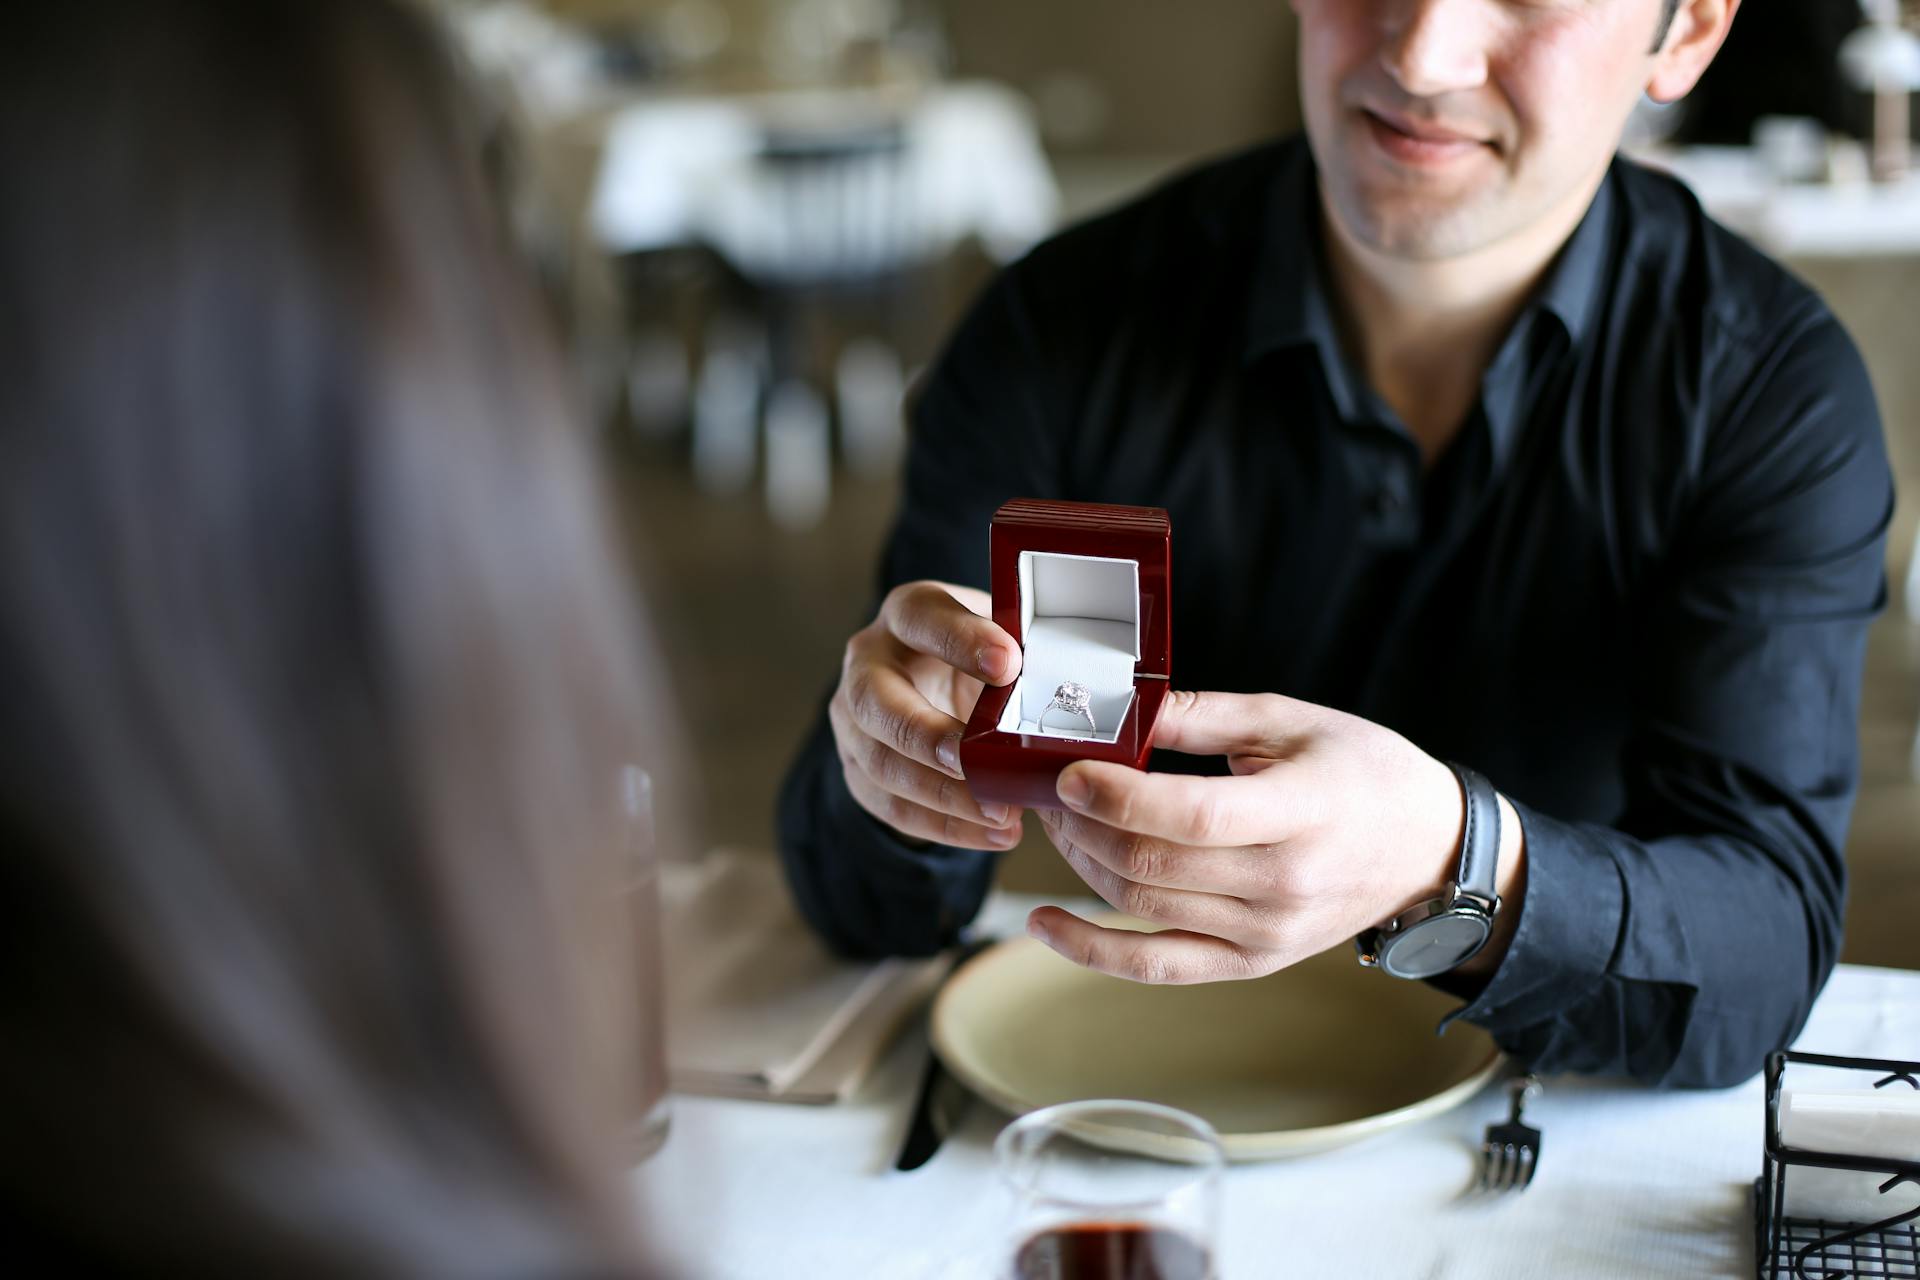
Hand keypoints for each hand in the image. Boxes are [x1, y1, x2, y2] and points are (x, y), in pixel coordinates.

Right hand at [830, 581, 1026, 848]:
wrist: (943, 685)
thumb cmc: (981, 658)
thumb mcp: (1000, 639)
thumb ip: (1021, 654)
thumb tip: (1065, 686)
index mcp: (905, 614)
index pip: (921, 618)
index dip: (959, 640)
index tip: (1008, 665)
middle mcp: (867, 663)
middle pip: (876, 701)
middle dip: (925, 734)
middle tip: (971, 760)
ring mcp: (854, 721)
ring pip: (881, 763)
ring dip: (942, 795)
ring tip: (1000, 811)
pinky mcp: (858, 769)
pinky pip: (892, 806)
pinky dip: (944, 826)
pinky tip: (992, 834)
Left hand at [1029, 690, 1525, 984]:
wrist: (1428, 850)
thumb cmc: (1361, 773)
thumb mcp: (1290, 720)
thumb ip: (1200, 715)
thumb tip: (1117, 706)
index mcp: (1300, 812)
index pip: (1191, 816)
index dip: (1118, 797)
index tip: (1069, 772)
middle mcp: (1281, 884)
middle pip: (1152, 865)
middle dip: (1083, 826)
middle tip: (1050, 789)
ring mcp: (1265, 934)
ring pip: (1142, 907)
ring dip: (1081, 866)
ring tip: (1059, 825)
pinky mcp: (1249, 963)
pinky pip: (1156, 967)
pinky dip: (1092, 951)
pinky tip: (1047, 924)